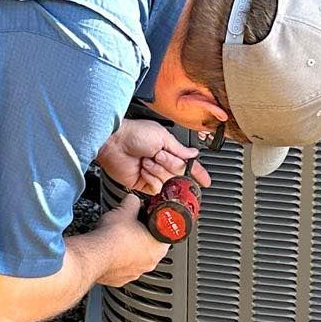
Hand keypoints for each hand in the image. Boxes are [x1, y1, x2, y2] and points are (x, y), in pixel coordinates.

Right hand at [90, 194, 176, 287]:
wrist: (93, 255)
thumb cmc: (112, 237)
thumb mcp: (125, 209)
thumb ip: (133, 202)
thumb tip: (133, 199)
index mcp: (158, 248)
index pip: (165, 234)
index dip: (156, 223)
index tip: (149, 219)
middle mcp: (149, 263)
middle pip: (150, 246)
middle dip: (141, 235)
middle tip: (131, 225)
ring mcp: (134, 273)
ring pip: (136, 258)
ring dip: (129, 249)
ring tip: (118, 237)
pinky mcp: (119, 279)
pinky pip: (121, 267)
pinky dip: (117, 259)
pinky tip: (109, 250)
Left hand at [95, 119, 209, 197]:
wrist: (114, 142)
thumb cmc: (134, 133)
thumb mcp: (162, 136)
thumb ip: (179, 149)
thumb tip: (194, 154)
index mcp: (169, 150)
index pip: (188, 164)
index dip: (198, 173)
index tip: (206, 181)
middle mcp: (162, 163)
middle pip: (179, 173)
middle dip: (170, 164)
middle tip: (158, 155)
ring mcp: (152, 174)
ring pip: (168, 181)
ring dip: (158, 170)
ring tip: (147, 160)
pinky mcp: (142, 183)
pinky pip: (156, 188)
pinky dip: (151, 178)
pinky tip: (143, 170)